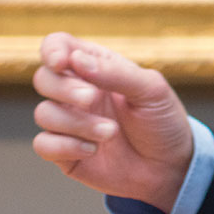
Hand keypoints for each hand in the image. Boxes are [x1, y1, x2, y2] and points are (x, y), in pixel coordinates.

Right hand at [32, 33, 193, 213]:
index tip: (62, 62)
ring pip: (44, 113)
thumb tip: (76, 59)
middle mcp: (78, 93)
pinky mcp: (64, 152)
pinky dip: (66, 146)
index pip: (60, 46)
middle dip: (64, 88)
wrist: (170, 167)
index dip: (53, 50)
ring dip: (77, 123)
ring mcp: (69, 122)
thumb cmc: (163, 121)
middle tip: (92, 98)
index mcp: (98, 68)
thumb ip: (116, 73)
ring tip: (111, 132)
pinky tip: (94, 150)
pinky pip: (43, 144)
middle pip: (44, 78)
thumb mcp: (152, 91)